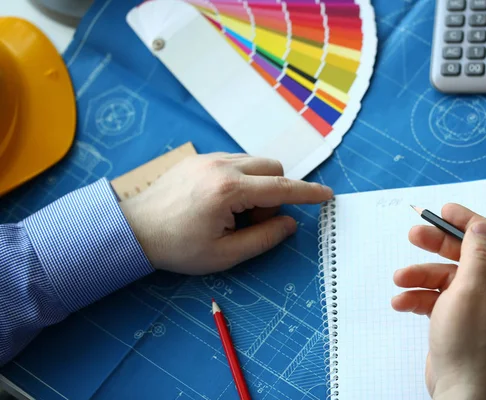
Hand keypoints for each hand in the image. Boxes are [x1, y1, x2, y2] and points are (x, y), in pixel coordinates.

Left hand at [119, 152, 332, 274]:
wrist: (133, 230)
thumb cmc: (178, 248)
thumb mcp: (225, 255)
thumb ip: (264, 238)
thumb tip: (290, 224)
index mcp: (229, 190)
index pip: (281, 187)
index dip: (308, 192)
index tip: (327, 195)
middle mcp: (222, 166)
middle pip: (272, 167)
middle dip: (276, 193)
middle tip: (254, 222)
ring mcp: (209, 157)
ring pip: (254, 163)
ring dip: (258, 186)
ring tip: (233, 214)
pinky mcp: (199, 157)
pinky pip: (236, 161)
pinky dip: (242, 180)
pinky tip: (221, 202)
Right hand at [391, 203, 485, 399]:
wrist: (457, 389)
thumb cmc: (467, 344)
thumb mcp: (470, 290)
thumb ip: (476, 254)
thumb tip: (480, 225)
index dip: (468, 221)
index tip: (444, 210)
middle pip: (463, 256)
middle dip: (436, 246)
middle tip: (414, 233)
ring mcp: (472, 306)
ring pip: (443, 277)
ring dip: (419, 276)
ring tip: (398, 279)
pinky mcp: (454, 318)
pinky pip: (434, 298)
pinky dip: (417, 298)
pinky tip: (401, 302)